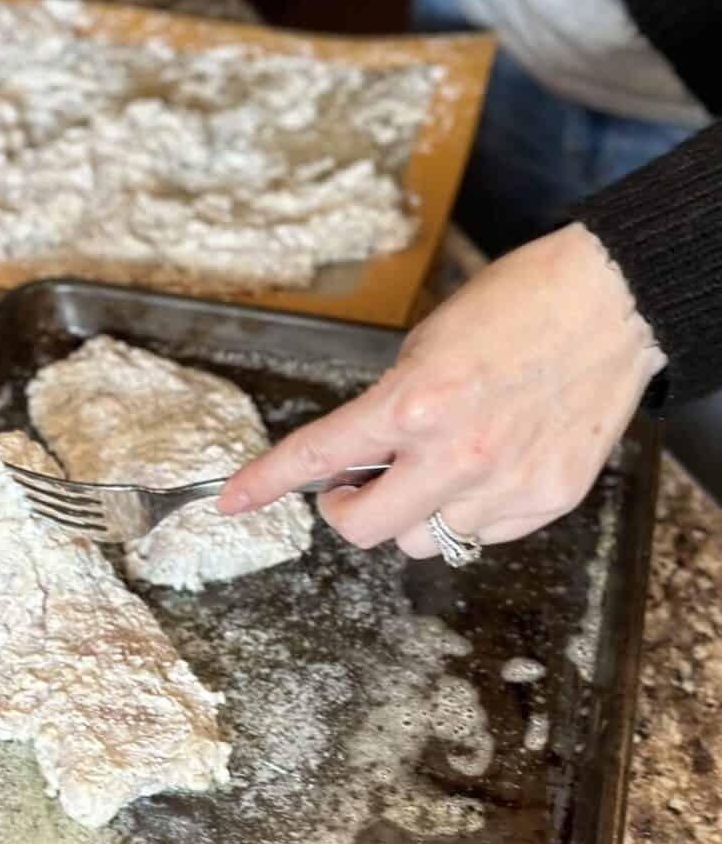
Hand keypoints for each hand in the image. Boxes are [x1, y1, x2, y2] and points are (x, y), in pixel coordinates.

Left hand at [218, 224, 665, 556]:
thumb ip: (390, 408)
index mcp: (413, 402)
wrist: (610, 303)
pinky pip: (482, 534)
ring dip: (412, 512)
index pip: (319, 453)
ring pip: (423, 541)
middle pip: (364, 530)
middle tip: (354, 484)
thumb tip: (364, 454)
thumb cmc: (516, 305)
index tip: (233, 500)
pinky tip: (487, 469)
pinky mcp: (547, 500)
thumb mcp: (425, 344)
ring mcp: (504, 484)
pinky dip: (468, 511)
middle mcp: (455, 454)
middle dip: (346, 509)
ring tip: (439, 466)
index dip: (266, 481)